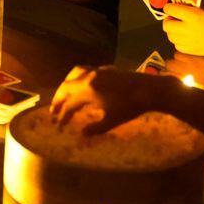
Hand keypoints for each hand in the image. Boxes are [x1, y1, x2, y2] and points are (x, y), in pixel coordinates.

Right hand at [52, 65, 177, 133]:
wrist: (150, 89)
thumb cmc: (130, 107)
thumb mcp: (112, 120)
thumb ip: (95, 127)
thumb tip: (82, 134)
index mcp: (88, 91)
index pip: (70, 104)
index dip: (63, 116)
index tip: (59, 126)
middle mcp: (88, 78)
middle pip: (66, 86)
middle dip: (58, 99)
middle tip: (54, 111)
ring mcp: (97, 71)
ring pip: (74, 74)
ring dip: (66, 85)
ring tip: (64, 94)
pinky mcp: (106, 70)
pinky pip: (85, 71)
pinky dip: (78, 78)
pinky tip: (83, 85)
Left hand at [162, 5, 203, 57]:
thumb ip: (192, 6)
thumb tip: (179, 5)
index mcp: (194, 15)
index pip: (170, 10)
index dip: (169, 7)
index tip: (171, 7)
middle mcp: (189, 29)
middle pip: (167, 25)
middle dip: (168, 20)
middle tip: (174, 18)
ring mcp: (190, 42)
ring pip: (170, 37)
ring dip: (173, 31)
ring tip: (181, 28)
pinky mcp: (193, 51)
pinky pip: (178, 46)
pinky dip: (179, 41)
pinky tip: (186, 37)